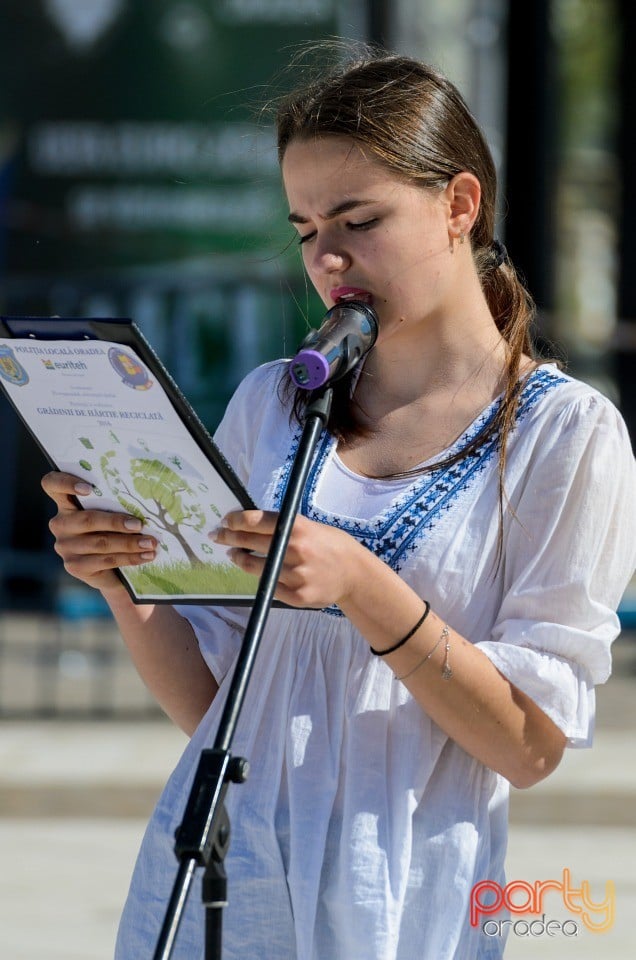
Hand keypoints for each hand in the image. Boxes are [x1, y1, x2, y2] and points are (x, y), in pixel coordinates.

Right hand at [41, 471, 157, 594]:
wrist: (114, 572)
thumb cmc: (115, 533)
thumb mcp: (112, 515)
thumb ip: (116, 505)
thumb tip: (143, 501)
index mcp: (66, 504)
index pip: (52, 485)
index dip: (65, 483)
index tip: (89, 488)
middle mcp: (60, 524)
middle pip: (87, 519)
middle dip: (116, 522)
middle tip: (140, 524)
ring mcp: (65, 547)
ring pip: (100, 542)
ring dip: (129, 543)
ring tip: (150, 542)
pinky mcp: (74, 567)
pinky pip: (106, 560)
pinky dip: (130, 558)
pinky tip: (147, 555)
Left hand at [214, 510, 364, 607]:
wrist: (354, 574)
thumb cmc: (329, 545)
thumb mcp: (311, 527)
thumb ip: (283, 528)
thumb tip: (249, 525)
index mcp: (299, 528)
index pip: (257, 521)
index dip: (236, 521)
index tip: (225, 521)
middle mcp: (296, 550)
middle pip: (251, 542)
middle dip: (229, 538)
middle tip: (217, 536)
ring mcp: (296, 575)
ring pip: (255, 567)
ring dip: (240, 559)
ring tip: (233, 554)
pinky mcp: (296, 595)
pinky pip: (268, 585)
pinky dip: (260, 577)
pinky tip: (256, 570)